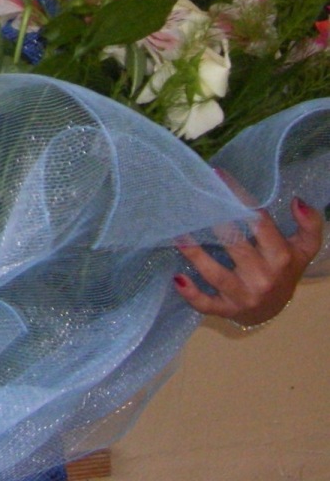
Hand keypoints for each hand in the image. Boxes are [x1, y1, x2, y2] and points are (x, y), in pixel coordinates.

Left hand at [173, 196, 323, 326]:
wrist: (277, 311)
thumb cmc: (284, 269)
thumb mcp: (304, 248)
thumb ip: (310, 224)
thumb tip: (297, 201)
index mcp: (280, 257)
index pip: (259, 221)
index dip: (238, 197)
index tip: (217, 176)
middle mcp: (262, 277)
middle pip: (235, 244)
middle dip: (215, 221)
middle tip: (192, 198)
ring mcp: (243, 295)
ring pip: (216, 275)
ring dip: (195, 255)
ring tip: (178, 235)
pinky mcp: (227, 310)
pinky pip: (206, 305)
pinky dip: (191, 295)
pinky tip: (177, 278)